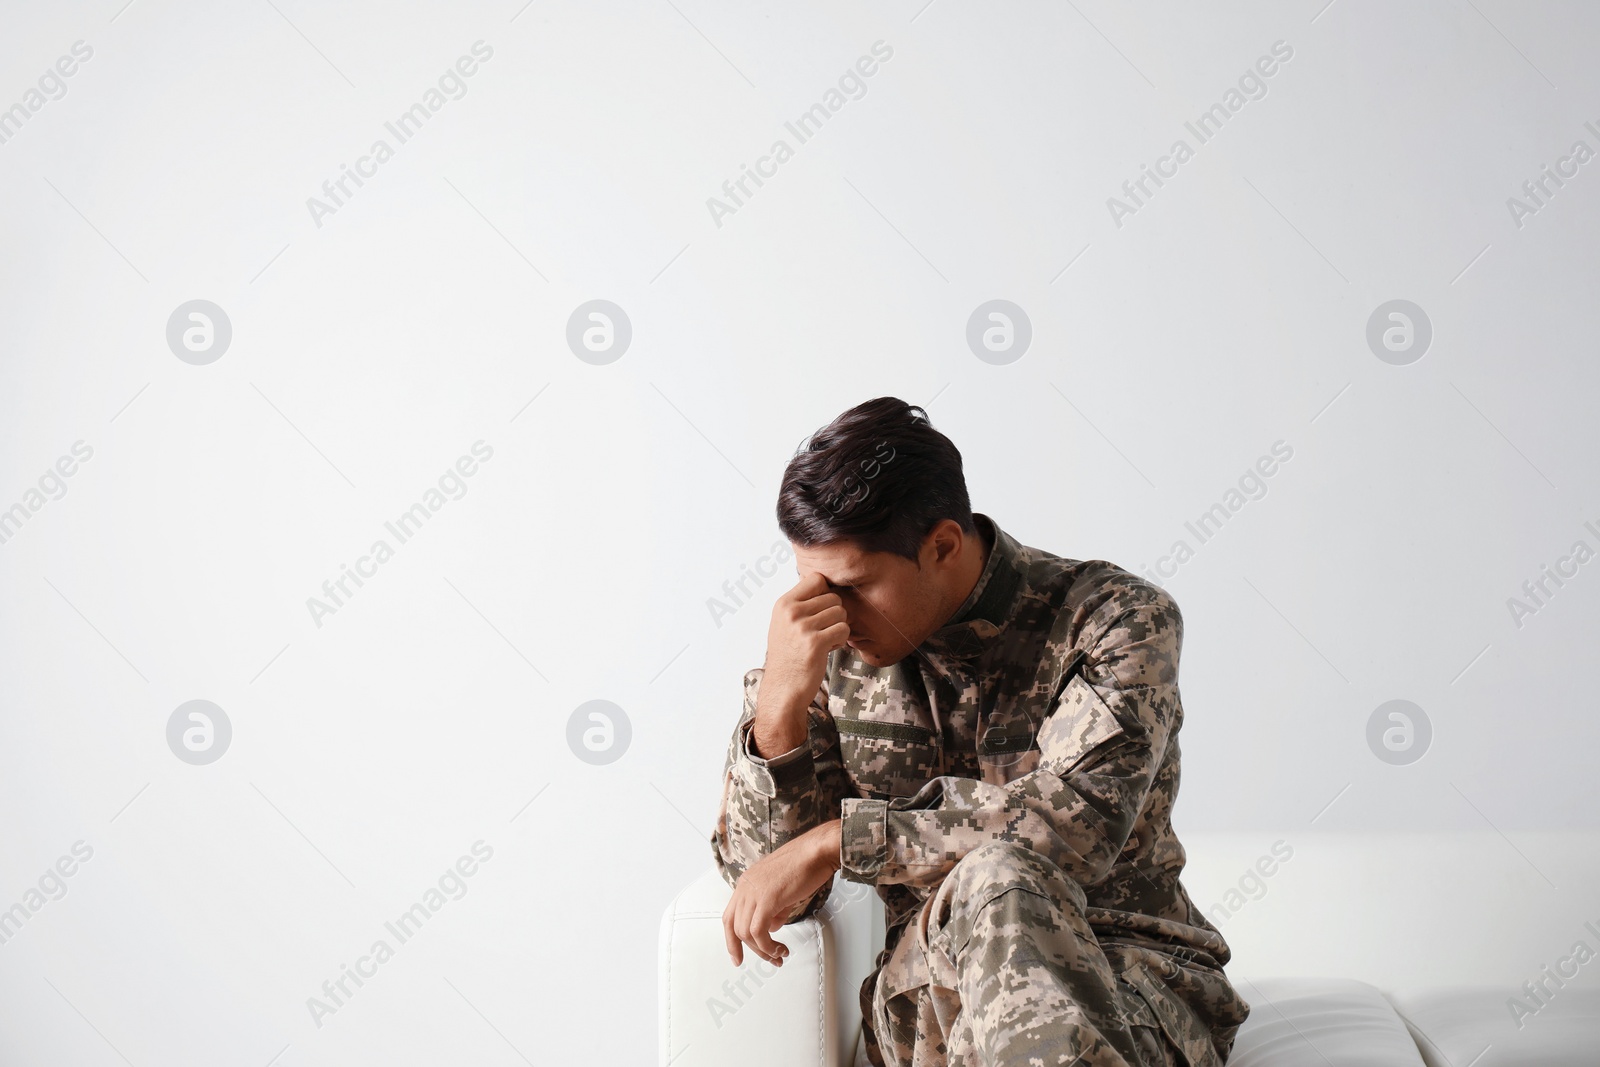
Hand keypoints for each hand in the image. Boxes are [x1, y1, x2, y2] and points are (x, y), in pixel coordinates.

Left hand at [723, 820, 842, 966]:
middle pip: (734, 927)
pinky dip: (767, 945)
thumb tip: (771, 927)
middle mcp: (745, 887)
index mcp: (747, 882)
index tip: (737, 956)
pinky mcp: (766, 898)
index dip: (731, 939)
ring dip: (762, 950)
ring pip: (745, 932)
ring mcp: (754, 892)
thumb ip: (773, 910)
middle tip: (767, 960)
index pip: (730, 916)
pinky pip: (758, 931)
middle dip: (747, 949)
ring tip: (779, 954)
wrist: (817, 851)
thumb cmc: (805, 866)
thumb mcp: (782, 891)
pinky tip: (779, 948)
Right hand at [753, 572, 849, 756]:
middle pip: (833, 597)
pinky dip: (840, 641)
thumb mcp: (784, 623)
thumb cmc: (788, 656)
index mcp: (783, 603)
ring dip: (838, 628)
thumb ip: (801, 603)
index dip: (826, 593)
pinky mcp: (815, 643)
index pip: (816, 579)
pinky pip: (843, 629)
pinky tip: (828, 649)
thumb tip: (826, 583)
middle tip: (823, 632)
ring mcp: (802, 627)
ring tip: (824, 641)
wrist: (783, 689)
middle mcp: (791, 612)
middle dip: (834, 615)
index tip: (821, 611)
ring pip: (841, 613)